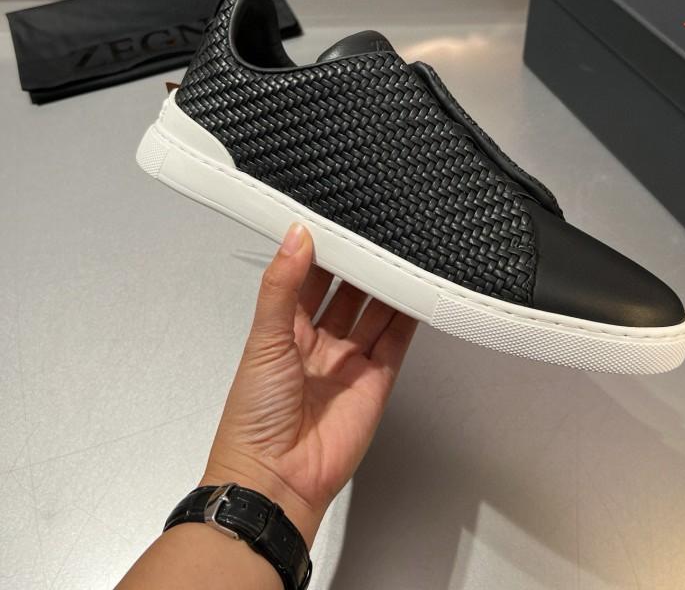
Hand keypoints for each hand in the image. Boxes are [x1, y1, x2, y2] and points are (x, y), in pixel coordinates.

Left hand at [202, 222, 417, 544]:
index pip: (308, 280)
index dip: (321, 253)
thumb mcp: (264, 338)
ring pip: (373, 311)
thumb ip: (282, 286)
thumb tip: (294, 236)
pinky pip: (395, 339)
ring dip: (384, 285)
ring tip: (398, 252)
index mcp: (285, 330)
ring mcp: (349, 360)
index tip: (335, 222)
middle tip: (374, 233)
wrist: (276, 478)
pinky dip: (406, 315)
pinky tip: (413, 289)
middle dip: (359, 266)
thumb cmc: (254, 415)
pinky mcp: (376, 378)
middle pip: (346, 293)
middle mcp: (319, 343)